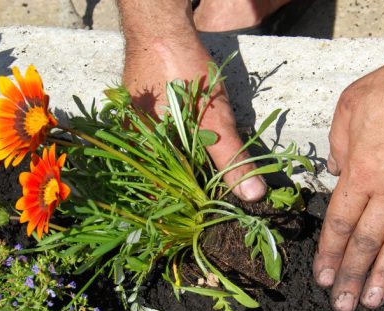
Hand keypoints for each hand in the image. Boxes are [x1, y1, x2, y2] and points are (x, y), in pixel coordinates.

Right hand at [122, 40, 265, 201]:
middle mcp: (130, 141)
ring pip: (161, 153)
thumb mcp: (214, 122)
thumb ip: (231, 160)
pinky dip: (177, 141)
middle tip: (213, 189)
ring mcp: (132, 122)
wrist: (163, 29)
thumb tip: (253, 195)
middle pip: (162, 173)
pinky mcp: (139, 106)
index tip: (208, 208)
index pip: (162, 190)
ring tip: (207, 168)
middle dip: (189, 182)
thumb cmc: (183, 76)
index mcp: (140, 153)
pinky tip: (194, 139)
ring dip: (184, 161)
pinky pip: (158, 134)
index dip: (188, 200)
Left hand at [313, 55, 383, 310]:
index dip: (329, 254)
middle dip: (351, 277)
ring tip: (370, 302)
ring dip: (381, 276)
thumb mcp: (351, 106)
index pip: (339, 224)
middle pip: (365, 244)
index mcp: (362, 174)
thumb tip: (335, 170)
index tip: (322, 277)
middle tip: (342, 305)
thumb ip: (338, 143)